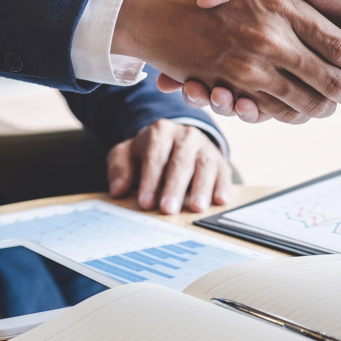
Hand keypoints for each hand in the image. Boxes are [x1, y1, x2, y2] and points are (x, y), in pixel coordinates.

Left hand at [107, 119, 230, 213]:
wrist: (176, 141)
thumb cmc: (149, 153)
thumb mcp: (128, 155)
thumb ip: (119, 169)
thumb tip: (117, 189)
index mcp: (160, 132)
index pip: (155, 157)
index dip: (150, 180)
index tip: (145, 203)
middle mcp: (186, 136)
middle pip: (180, 161)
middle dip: (174, 187)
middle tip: (168, 209)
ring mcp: (205, 147)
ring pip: (205, 165)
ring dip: (201, 187)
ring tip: (196, 208)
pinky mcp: (220, 161)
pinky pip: (223, 172)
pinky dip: (223, 186)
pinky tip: (220, 200)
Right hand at [160, 0, 340, 121]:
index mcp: (269, 17)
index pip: (223, 43)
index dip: (199, 58)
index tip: (177, 69)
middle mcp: (278, 46)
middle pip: (232, 76)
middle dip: (210, 86)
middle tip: (190, 88)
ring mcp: (295, 71)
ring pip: (251, 97)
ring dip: (230, 102)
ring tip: (214, 95)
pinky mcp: (314, 91)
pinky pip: (281, 109)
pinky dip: (261, 113)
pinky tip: (242, 105)